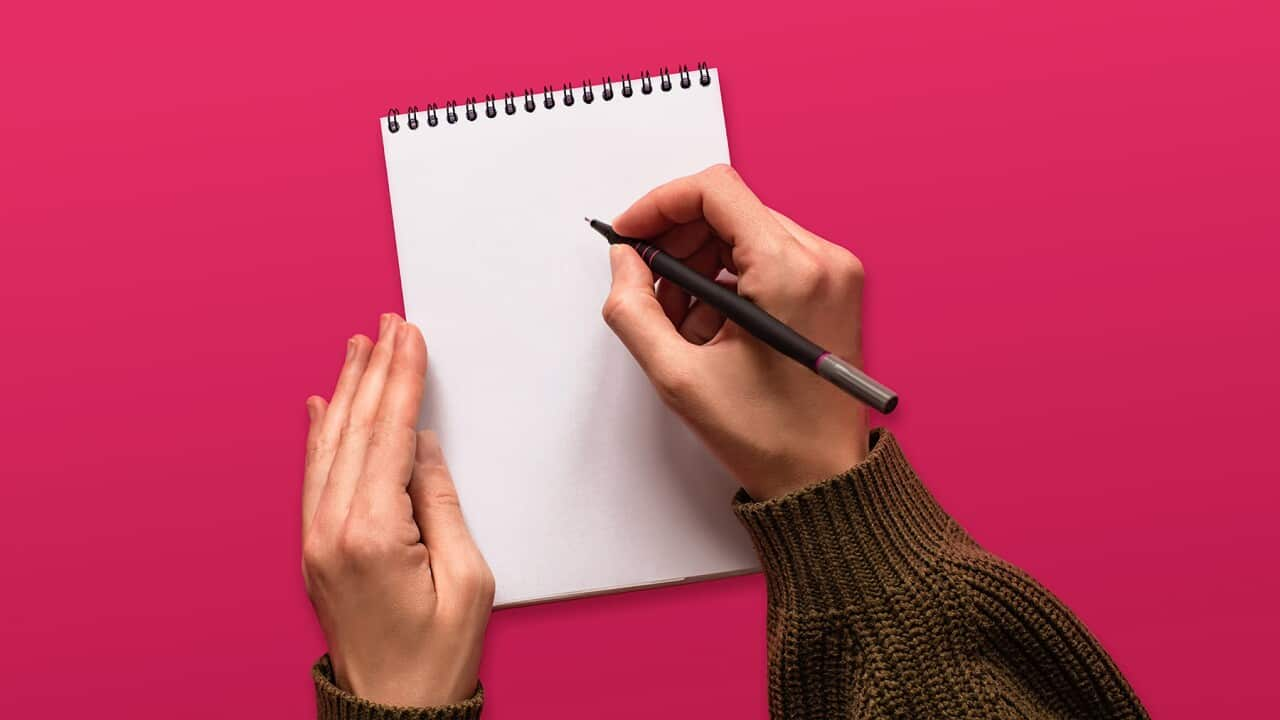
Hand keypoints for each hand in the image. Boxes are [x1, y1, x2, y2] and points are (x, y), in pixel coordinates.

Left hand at [302, 314, 493, 706]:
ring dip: (346, 392)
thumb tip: (424, 448)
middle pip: (354, 429)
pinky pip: (314, 476)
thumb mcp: (467, 578)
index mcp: (372, 533)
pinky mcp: (314, 550)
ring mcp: (316, 540)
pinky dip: (319, 434)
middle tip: (386, 324)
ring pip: (328, 445)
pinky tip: (320, 406)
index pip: (388, 434)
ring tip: (358, 347)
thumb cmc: (436, 656)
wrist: (393, 710)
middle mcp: (332, 530)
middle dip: (374, 370)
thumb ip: (441, 502)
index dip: (402, 379)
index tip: (410, 337)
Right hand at [604, 165, 868, 499]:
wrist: (824, 476)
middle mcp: (822, 260)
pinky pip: (768, 256)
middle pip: (729, 209)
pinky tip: (712, 326)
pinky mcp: (834, 287)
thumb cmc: (769, 437)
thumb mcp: (678, 376)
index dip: (660, 204)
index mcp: (791, 272)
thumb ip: (634, 310)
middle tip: (647, 286)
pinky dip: (728, 279)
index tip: (630, 234)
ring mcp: (834, 272)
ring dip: (700, 264)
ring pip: (745, 232)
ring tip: (681, 322)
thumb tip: (625, 262)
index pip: (716, 191)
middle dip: (677, 242)